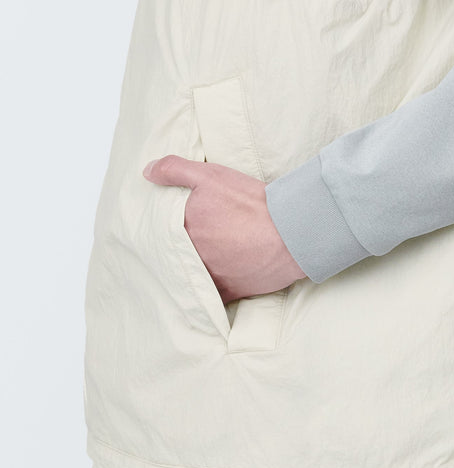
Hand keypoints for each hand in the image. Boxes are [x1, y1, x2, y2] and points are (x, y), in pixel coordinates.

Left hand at [142, 155, 306, 302]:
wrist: (291, 233)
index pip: (163, 228)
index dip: (168, 226)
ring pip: (190, 275)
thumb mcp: (212, 176)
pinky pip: (210, 297)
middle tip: (191, 242)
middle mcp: (191, 254)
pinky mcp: (227, 291)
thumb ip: (175, 170)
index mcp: (183, 226)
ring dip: (193, 270)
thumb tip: (147, 172)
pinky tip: (211, 284)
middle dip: (181, 247)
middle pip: (177, 252)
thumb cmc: (252, 204)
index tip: (176, 223)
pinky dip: (209, 292)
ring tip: (202, 261)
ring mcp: (208, 276)